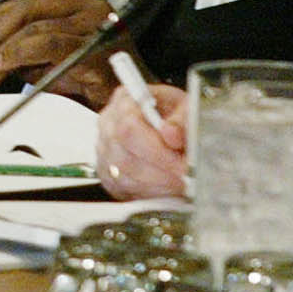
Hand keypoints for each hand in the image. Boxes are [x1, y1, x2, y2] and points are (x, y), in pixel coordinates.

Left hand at [0, 0, 122, 104]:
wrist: (133, 111)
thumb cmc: (96, 87)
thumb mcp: (53, 63)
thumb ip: (26, 51)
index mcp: (82, 9)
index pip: (32, 3)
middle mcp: (92, 12)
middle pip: (30, 11)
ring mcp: (97, 29)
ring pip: (36, 29)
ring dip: (4, 50)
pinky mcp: (97, 51)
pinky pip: (50, 47)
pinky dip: (21, 55)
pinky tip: (5, 66)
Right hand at [97, 84, 186, 198]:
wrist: (168, 124)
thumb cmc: (174, 114)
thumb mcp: (186, 107)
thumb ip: (182, 120)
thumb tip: (171, 135)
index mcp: (124, 100)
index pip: (129, 127)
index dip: (158, 150)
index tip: (184, 163)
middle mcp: (108, 123)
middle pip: (125, 154)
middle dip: (161, 170)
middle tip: (188, 177)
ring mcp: (104, 148)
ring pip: (124, 175)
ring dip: (158, 183)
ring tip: (182, 181)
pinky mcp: (107, 172)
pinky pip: (123, 188)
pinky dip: (150, 191)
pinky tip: (168, 185)